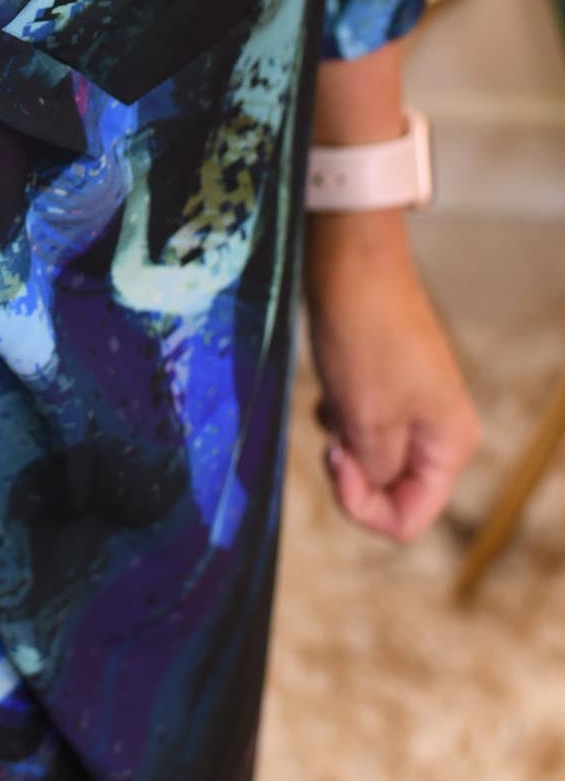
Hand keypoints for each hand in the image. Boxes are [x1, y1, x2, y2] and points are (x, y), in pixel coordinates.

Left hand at [303, 206, 481, 540]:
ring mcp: (414, 403)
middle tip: (331, 432)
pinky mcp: (387, 383)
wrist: (351, 263)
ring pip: (371, 455)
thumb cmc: (364, 336)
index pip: (408, 517)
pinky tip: (330, 385)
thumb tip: (378, 486)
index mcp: (450, 444)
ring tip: (333, 399)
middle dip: (352, 470)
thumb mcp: (367, 420)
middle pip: (390, 488)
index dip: (362, 505)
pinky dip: (339, 414)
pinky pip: (360, 423)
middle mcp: (440, 428)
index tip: (335, 459)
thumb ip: (377, 473)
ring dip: (342, 440)